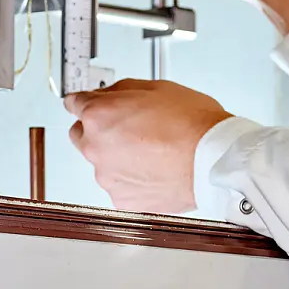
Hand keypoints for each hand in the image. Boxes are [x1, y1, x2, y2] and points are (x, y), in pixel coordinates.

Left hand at [64, 78, 231, 213]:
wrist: (214, 161)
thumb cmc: (193, 125)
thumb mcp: (156, 88)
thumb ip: (120, 90)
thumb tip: (106, 93)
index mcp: (98, 115)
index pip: (74, 104)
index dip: (88, 103)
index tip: (92, 106)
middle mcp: (95, 147)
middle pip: (82, 136)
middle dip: (99, 131)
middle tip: (129, 129)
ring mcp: (108, 176)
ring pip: (103, 163)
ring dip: (118, 157)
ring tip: (152, 152)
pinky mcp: (123, 200)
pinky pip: (120, 186)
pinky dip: (132, 180)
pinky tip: (154, 170)